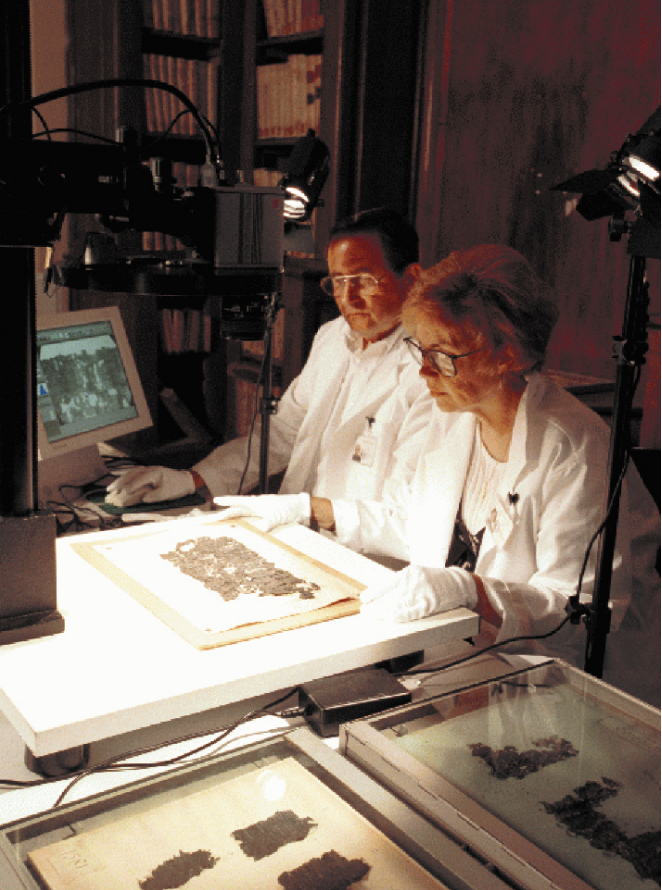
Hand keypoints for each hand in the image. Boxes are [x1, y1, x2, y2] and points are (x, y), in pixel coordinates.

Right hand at [105, 466, 194, 506]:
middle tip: (109, 491)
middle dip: (119, 483)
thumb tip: (142, 499)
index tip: (122, 493)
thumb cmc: (177, 487)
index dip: (130, 486)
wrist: (185, 480)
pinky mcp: (147, 472)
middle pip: (131, 474)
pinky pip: (133, 474)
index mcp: (155, 473)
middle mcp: (149, 469)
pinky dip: (125, 479)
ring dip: (120, 481)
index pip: (139, 479)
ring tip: (110, 488)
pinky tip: (119, 484)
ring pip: (130, 473)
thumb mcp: (167, 494)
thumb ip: (154, 496)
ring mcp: (147, 469)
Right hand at [214, 493, 310, 531]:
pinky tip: (239, 530)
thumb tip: (260, 530)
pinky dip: (243, 526)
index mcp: (256, 503)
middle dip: (224, 514)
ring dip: (232, 520)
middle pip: (237, 511)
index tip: (215, 500)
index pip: (238, 502)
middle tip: (211, 519)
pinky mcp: (265, 519)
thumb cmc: (289, 508)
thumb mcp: (279, 516)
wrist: (301, 509)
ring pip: (242, 516)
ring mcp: (260, 513)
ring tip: (221, 523)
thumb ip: (269, 522)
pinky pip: (250, 522)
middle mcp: (256, 507)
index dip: (226, 501)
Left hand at [360, 565, 477, 621]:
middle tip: (365, 611)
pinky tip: (392, 618)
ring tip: (374, 617)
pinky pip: (412, 611)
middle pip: (390, 596)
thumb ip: (403, 583)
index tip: (364, 599)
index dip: (374, 592)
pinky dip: (401, 615)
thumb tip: (384, 595)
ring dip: (384, 612)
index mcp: (409, 573)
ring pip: (398, 605)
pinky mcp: (430, 604)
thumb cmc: (437, 581)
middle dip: (376, 605)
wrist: (460, 583)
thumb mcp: (418, 576)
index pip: (386, 583)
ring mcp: (422, 593)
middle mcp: (413, 582)